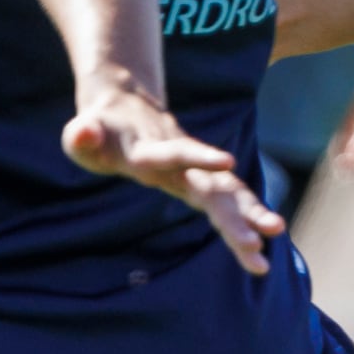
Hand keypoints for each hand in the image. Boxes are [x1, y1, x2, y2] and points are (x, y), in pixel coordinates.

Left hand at [62, 76, 283, 274]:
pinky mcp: (200, 179)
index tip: (227, 162)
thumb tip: (83, 133)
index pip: (173, 154)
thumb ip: (80, 136)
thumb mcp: (80, 134)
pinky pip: (227, 200)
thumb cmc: (98, 129)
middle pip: (212, 186)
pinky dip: (245, 218)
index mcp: (147, 150)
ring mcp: (193, 169)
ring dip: (250, 215)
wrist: (125, 105)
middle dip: (237, 213)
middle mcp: (179, 159)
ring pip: (228, 193)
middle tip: (261, 239)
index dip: (197, 157)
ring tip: (272, 241)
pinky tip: (259, 248)